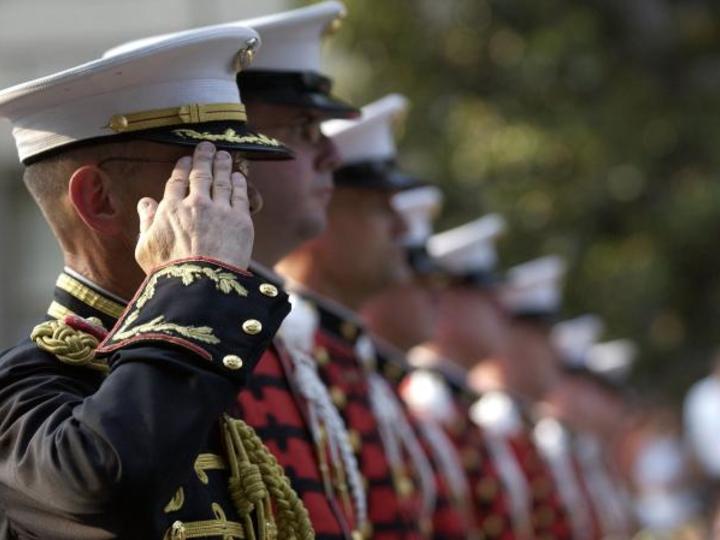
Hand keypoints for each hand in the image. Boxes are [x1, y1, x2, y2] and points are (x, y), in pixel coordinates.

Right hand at [135, 142, 253, 272]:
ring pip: (222, 180)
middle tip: (208, 146)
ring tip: (225, 155)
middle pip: (200, 174)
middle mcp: (195, 204)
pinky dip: (238, 182)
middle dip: (204, 157)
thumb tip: (145, 202)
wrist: (201, 284)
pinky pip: (239, 195)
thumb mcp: (145, 248)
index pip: (176, 181)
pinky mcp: (240, 220)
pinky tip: (238, 176)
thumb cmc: (169, 271)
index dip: (182, 168)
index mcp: (170, 209)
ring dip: (223, 165)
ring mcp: (220, 210)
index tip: (185, 159)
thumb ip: (145, 222)